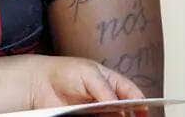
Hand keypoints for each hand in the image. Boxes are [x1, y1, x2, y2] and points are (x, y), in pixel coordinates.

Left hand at [27, 56, 145, 114]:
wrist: (39, 83)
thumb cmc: (65, 72)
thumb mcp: (89, 75)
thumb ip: (105, 90)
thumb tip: (118, 107)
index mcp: (112, 83)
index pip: (133, 94)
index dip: (141, 104)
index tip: (144, 112)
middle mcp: (108, 99)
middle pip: (127, 112)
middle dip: (130, 116)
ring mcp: (98, 112)